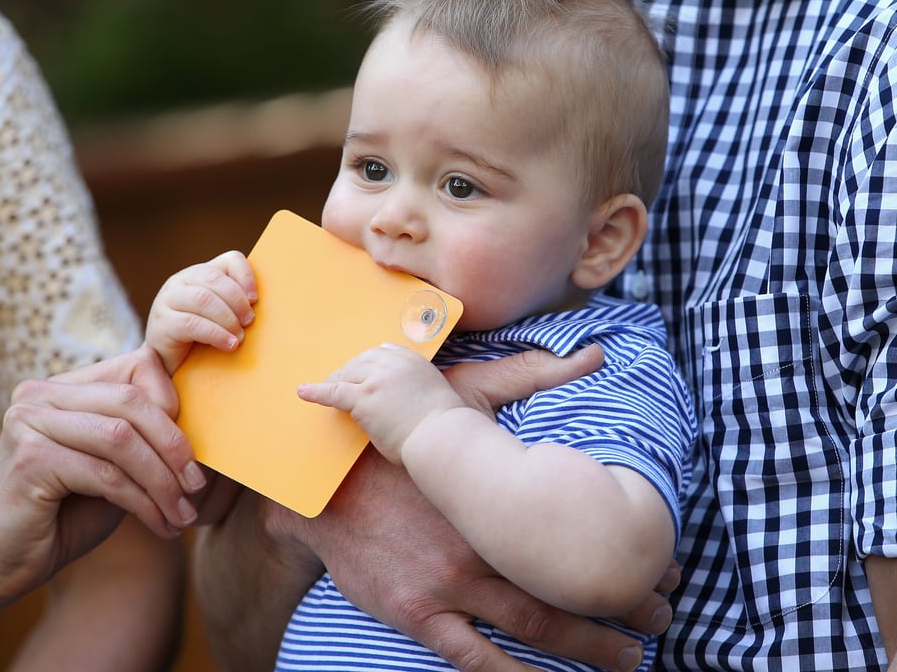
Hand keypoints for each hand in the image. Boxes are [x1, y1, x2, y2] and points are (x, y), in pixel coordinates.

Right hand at [0, 346, 205, 609]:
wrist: (4, 563)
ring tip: (183, 513)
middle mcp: (41, 394)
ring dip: (162, 480)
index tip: (194, 453)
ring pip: (122, 439)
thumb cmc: (68, 512)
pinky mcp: (29, 459)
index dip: (174, 404)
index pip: (138, 366)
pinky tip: (161, 525)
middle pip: (132, 401)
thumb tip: (208, 419)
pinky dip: (142, 502)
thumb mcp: (116, 465)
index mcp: (64, 386)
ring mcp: (29, 422)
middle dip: (175, 445)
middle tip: (198, 485)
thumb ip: (145, 437)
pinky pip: (106, 475)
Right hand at [145, 250, 257, 373]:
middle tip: (249, 322)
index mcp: (200, 273)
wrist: (166, 362)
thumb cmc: (200, 337)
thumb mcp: (220, 315)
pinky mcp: (162, 322)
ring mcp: (168, 299)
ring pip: (203, 299)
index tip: (256, 300)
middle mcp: (181, 280)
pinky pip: (192, 324)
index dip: (247, 276)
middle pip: (215, 279)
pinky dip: (215, 334)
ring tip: (239, 337)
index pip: (230, 260)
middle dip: (237, 301)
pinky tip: (228, 345)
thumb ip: (235, 304)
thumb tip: (260, 305)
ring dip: (227, 319)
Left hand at [298, 343, 463, 462]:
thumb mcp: (434, 391)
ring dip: (337, 383)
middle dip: (349, 373)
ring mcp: (376, 379)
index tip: (362, 372)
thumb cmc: (443, 424)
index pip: (382, 351)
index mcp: (412, 358)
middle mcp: (392, 363)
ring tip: (326, 391)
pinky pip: (333, 392)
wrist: (443, 436)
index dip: (368, 364)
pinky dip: (316, 392)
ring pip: (347, 375)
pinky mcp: (363, 398)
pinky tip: (303, 392)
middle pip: (360, 361)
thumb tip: (402, 398)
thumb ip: (416, 385)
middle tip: (340, 384)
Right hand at [298, 345, 676, 671]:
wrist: (326, 487)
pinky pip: (473, 657)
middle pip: (566, 591)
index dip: (628, 557)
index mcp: (496, 496)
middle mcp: (479, 546)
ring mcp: (448, 586)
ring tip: (629, 659)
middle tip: (664, 618)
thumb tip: (598, 351)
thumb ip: (531, 376)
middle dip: (622, 611)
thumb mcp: (464, 395)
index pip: (578, 534)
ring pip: (532, 629)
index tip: (667, 567)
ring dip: (587, 649)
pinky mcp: (418, 612)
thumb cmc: (401, 440)